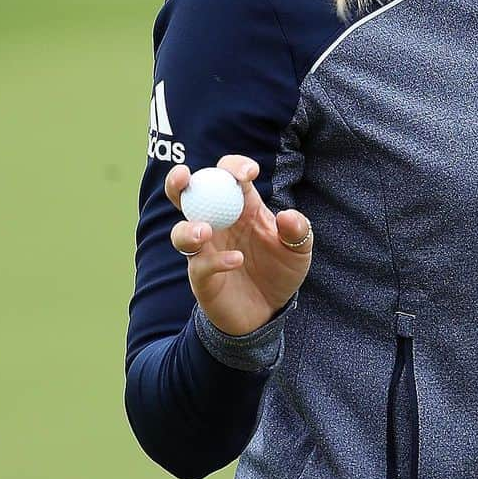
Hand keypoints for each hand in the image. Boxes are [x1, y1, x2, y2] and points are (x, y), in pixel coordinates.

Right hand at [165, 156, 313, 336]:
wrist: (270, 311)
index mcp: (240, 207)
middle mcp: (217, 224)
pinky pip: (200, 266)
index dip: (234, 167)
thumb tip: (288, 216)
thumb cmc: (280, 270)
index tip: (249, 172)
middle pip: (186, 195)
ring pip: (181, 232)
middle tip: (184, 175)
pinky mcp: (202, 277)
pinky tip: (236, 260)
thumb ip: (298, 231)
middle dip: (178, 182)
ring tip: (204, 231)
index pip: (227, 176)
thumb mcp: (299, 250)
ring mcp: (205, 250)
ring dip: (188, 229)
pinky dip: (216, 262)